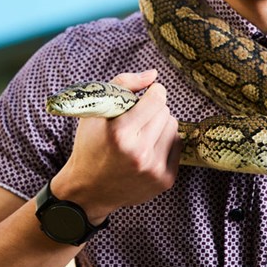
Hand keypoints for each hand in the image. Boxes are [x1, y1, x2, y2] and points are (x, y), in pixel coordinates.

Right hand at [50, 70, 180, 223]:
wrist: (88, 191)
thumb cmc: (90, 146)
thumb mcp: (95, 111)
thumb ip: (123, 84)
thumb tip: (154, 75)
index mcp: (120, 133)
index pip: (157, 99)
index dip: (153, 92)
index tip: (146, 96)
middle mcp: (139, 153)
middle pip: (166, 112)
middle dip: (154, 111)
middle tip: (138, 120)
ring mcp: (154, 169)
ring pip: (174, 128)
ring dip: (160, 126)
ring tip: (141, 135)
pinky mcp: (164, 181)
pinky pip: (177, 146)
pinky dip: (165, 143)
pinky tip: (147, 149)